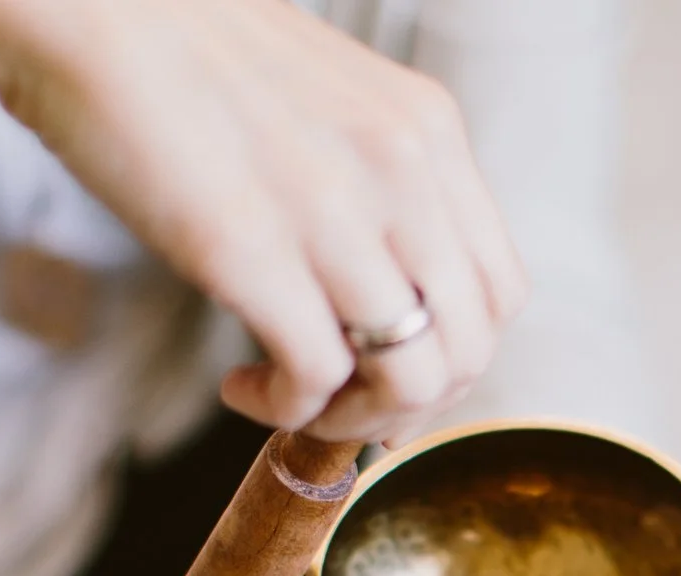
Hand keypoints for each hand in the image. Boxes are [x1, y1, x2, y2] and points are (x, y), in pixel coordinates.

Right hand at [0, 0, 527, 444]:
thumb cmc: (181, 50)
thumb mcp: (327, 102)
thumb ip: (372, 180)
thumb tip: (377, 279)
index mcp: (426, 131)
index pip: (499, 291)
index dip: (454, 356)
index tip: (393, 370)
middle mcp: (401, 170)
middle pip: (468, 347)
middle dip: (412, 406)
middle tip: (345, 405)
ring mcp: (331, 211)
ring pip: (411, 378)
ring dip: (355, 419)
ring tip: (294, 400)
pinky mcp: (248, 249)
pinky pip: (316, 376)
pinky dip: (287, 408)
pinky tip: (243, 386)